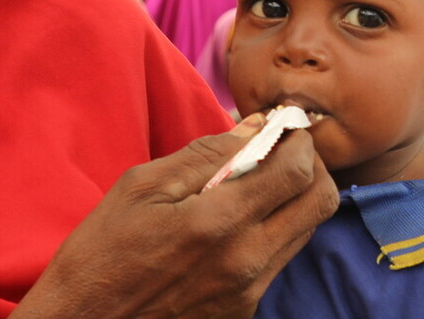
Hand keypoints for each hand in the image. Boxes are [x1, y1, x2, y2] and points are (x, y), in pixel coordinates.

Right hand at [12, 118, 338, 317]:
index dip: (299, 138)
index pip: (297, 170)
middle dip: (312, 166)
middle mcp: (247, 262)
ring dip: (293, 199)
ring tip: (257, 183)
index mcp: (219, 223)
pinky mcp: (243, 311)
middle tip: (283, 150)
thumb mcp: (141, 187)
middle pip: (322, 202)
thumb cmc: (101, 252)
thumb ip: (206, 155)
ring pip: (305, 231)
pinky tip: (235, 222)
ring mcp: (249, 292)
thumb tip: (255, 128)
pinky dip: (270, 231)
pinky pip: (278, 260)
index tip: (285, 124)